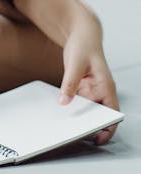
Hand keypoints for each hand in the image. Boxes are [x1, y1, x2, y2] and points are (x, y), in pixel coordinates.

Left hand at [59, 15, 119, 144]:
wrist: (81, 34)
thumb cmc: (84, 45)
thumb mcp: (75, 64)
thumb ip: (70, 83)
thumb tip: (64, 101)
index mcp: (106, 87)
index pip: (112, 114)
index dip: (108, 128)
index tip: (98, 139)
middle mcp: (100, 91)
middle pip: (98, 115)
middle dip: (89, 126)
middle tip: (75, 134)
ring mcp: (91, 91)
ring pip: (86, 110)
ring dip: (78, 118)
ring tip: (65, 126)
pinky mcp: (81, 88)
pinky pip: (77, 102)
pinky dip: (71, 108)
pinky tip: (61, 111)